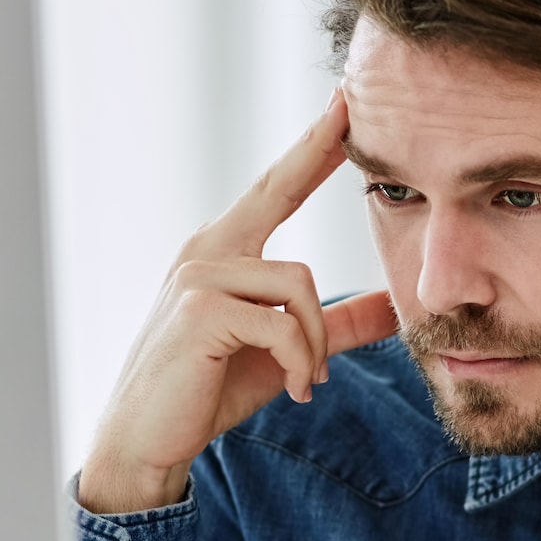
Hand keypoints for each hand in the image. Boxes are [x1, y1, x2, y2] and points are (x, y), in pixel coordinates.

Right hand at [78, 90, 398, 513]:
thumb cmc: (208, 390)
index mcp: (224, 250)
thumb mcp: (285, 353)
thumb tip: (392, 306)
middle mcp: (207, 249)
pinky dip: (299, 362)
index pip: (276, 187)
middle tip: (348, 100)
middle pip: (279, 189)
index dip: (311, 146)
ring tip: (305, 380)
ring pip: (299, 283)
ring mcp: (198, 276)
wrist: (148, 440)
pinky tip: (293, 390)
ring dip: (315, 342)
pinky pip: (282, 326)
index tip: (343, 103)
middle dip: (316, 148)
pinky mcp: (199, 312)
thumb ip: (336, 326)